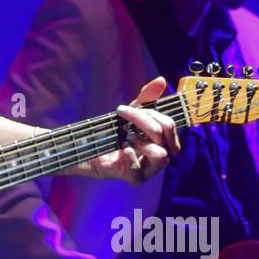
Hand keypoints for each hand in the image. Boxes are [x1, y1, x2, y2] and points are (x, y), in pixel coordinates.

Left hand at [65, 76, 179, 184]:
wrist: (87, 149)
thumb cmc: (113, 132)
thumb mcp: (130, 113)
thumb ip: (146, 99)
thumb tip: (161, 80)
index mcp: (162, 141)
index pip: (170, 127)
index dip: (154, 114)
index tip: (128, 108)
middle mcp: (158, 157)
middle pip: (171, 142)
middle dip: (147, 124)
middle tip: (123, 117)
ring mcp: (147, 170)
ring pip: (162, 157)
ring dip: (144, 142)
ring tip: (127, 136)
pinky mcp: (132, 178)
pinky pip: (138, 172)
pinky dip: (130, 156)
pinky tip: (121, 148)